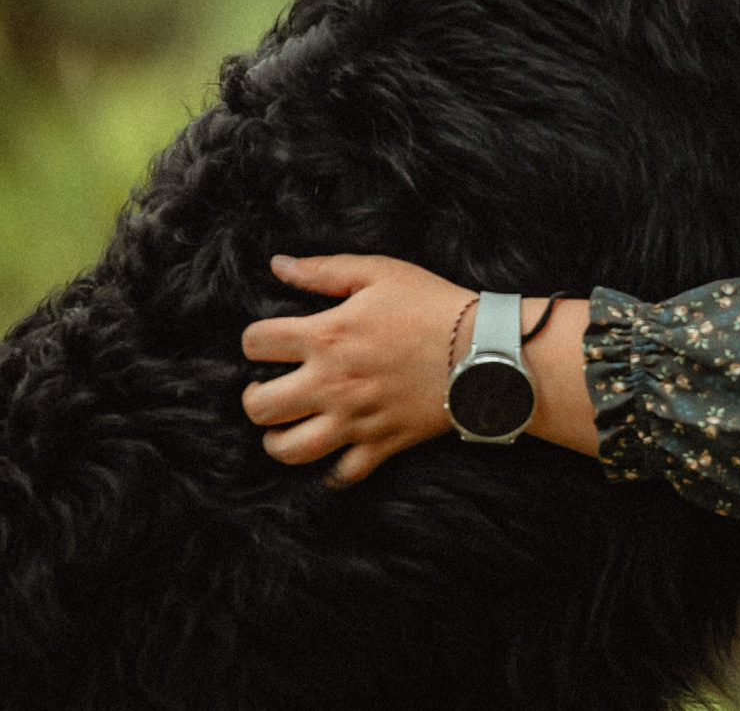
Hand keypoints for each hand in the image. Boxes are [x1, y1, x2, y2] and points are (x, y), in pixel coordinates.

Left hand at [242, 253, 467, 486]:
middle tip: (270, 388)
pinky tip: (332, 454)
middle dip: (254, 398)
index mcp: (326, 336)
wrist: (486, 349)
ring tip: (288, 426)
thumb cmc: (433, 304)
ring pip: (288, 450)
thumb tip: (278, 265)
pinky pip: (341, 474)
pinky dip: (331, 471)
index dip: (254, 341)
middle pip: (259, 407)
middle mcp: (331, 383)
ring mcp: (355, 419)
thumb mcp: (380, 272)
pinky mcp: (381, 444)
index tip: (269, 342)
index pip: (256, 343)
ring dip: (278, 440)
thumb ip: (324, 270)